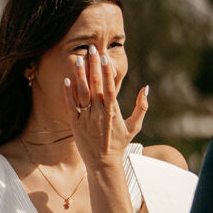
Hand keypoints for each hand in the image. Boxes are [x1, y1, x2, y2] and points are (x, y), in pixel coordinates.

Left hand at [64, 45, 147, 164]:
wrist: (103, 163)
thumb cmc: (119, 144)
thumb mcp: (134, 126)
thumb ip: (142, 107)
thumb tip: (146, 88)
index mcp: (113, 111)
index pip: (110, 86)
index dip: (107, 70)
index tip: (105, 56)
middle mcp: (99, 112)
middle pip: (96, 85)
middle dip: (94, 65)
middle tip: (92, 48)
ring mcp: (87, 118)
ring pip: (82, 93)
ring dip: (80, 75)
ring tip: (79, 59)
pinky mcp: (76, 124)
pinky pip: (71, 106)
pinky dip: (68, 93)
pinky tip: (66, 80)